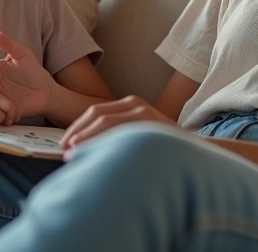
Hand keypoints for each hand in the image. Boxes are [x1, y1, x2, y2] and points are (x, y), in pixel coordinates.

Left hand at [59, 95, 173, 151]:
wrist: (194, 148)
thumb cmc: (162, 145)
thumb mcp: (137, 133)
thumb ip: (117, 134)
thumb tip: (85, 148)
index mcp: (129, 104)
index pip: (95, 112)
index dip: (77, 127)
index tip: (64, 144)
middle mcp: (134, 103)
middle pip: (95, 114)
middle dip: (76, 131)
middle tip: (63, 148)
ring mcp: (142, 111)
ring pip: (104, 121)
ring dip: (84, 137)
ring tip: (71, 152)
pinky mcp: (148, 121)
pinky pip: (118, 131)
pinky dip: (100, 141)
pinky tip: (90, 153)